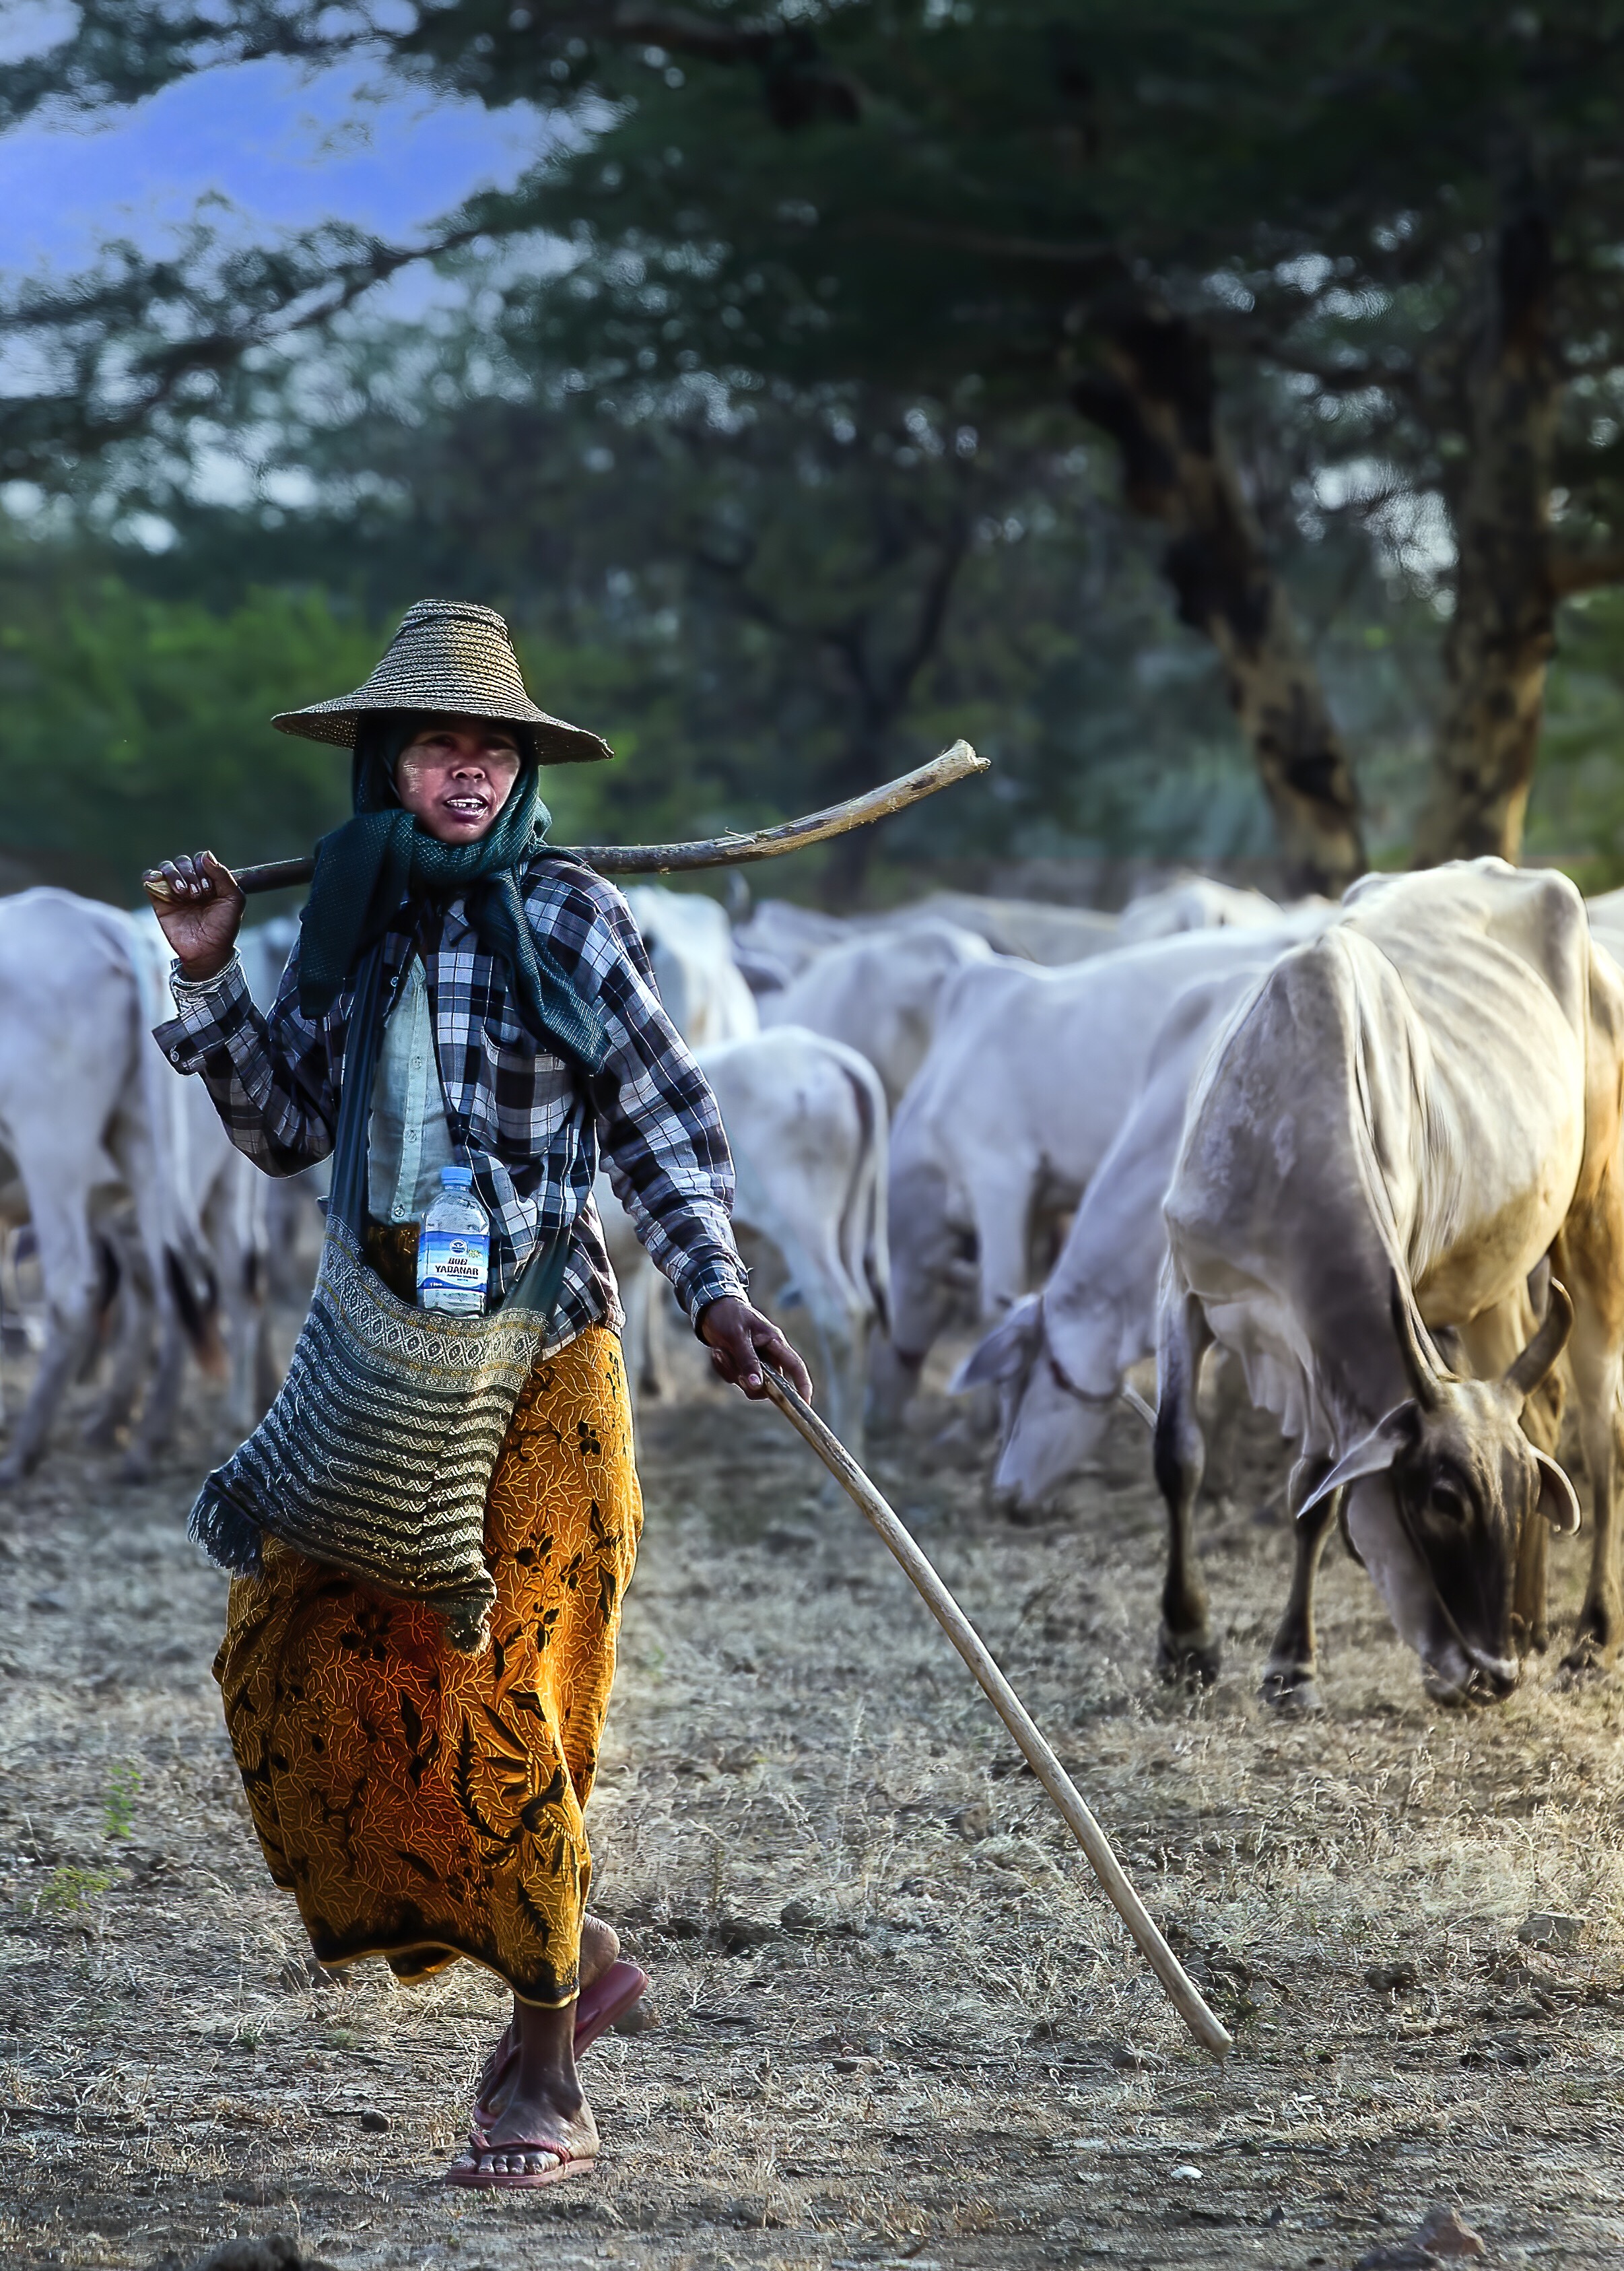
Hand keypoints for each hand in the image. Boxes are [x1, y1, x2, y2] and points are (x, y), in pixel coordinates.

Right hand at [142, 850, 245, 980]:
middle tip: (198, 895)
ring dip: (175, 875)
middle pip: (183, 861)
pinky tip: (161, 883)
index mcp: (209, 881)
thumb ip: (223, 875)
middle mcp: (191, 883)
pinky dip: (152, 876)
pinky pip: (149, 879)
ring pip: (167, 867)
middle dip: (190, 874)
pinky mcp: (160, 900)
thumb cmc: (224, 927)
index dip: (204, 869)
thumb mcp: (234, 900)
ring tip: (184, 893)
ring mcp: (174, 891)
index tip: (209, 890)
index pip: (201, 860)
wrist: (208, 951)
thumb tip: (205, 854)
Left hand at [698, 1296, 812, 1403]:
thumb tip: (756, 1385)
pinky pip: (735, 1378)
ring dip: (732, 1371)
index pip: (796, 1367)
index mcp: (775, 1343)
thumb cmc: (729, 1316)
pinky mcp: (741, 1365)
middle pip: (769, 1384)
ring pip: (749, 1383)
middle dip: (749, 1380)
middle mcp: (768, 1355)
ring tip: (721, 1351)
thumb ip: (748, 1360)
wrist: (711, 1308)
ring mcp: (755, 1361)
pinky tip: (718, 1351)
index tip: (805, 1403)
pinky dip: (724, 1368)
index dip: (803, 1385)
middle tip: (733, 1366)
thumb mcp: (737, 1337)